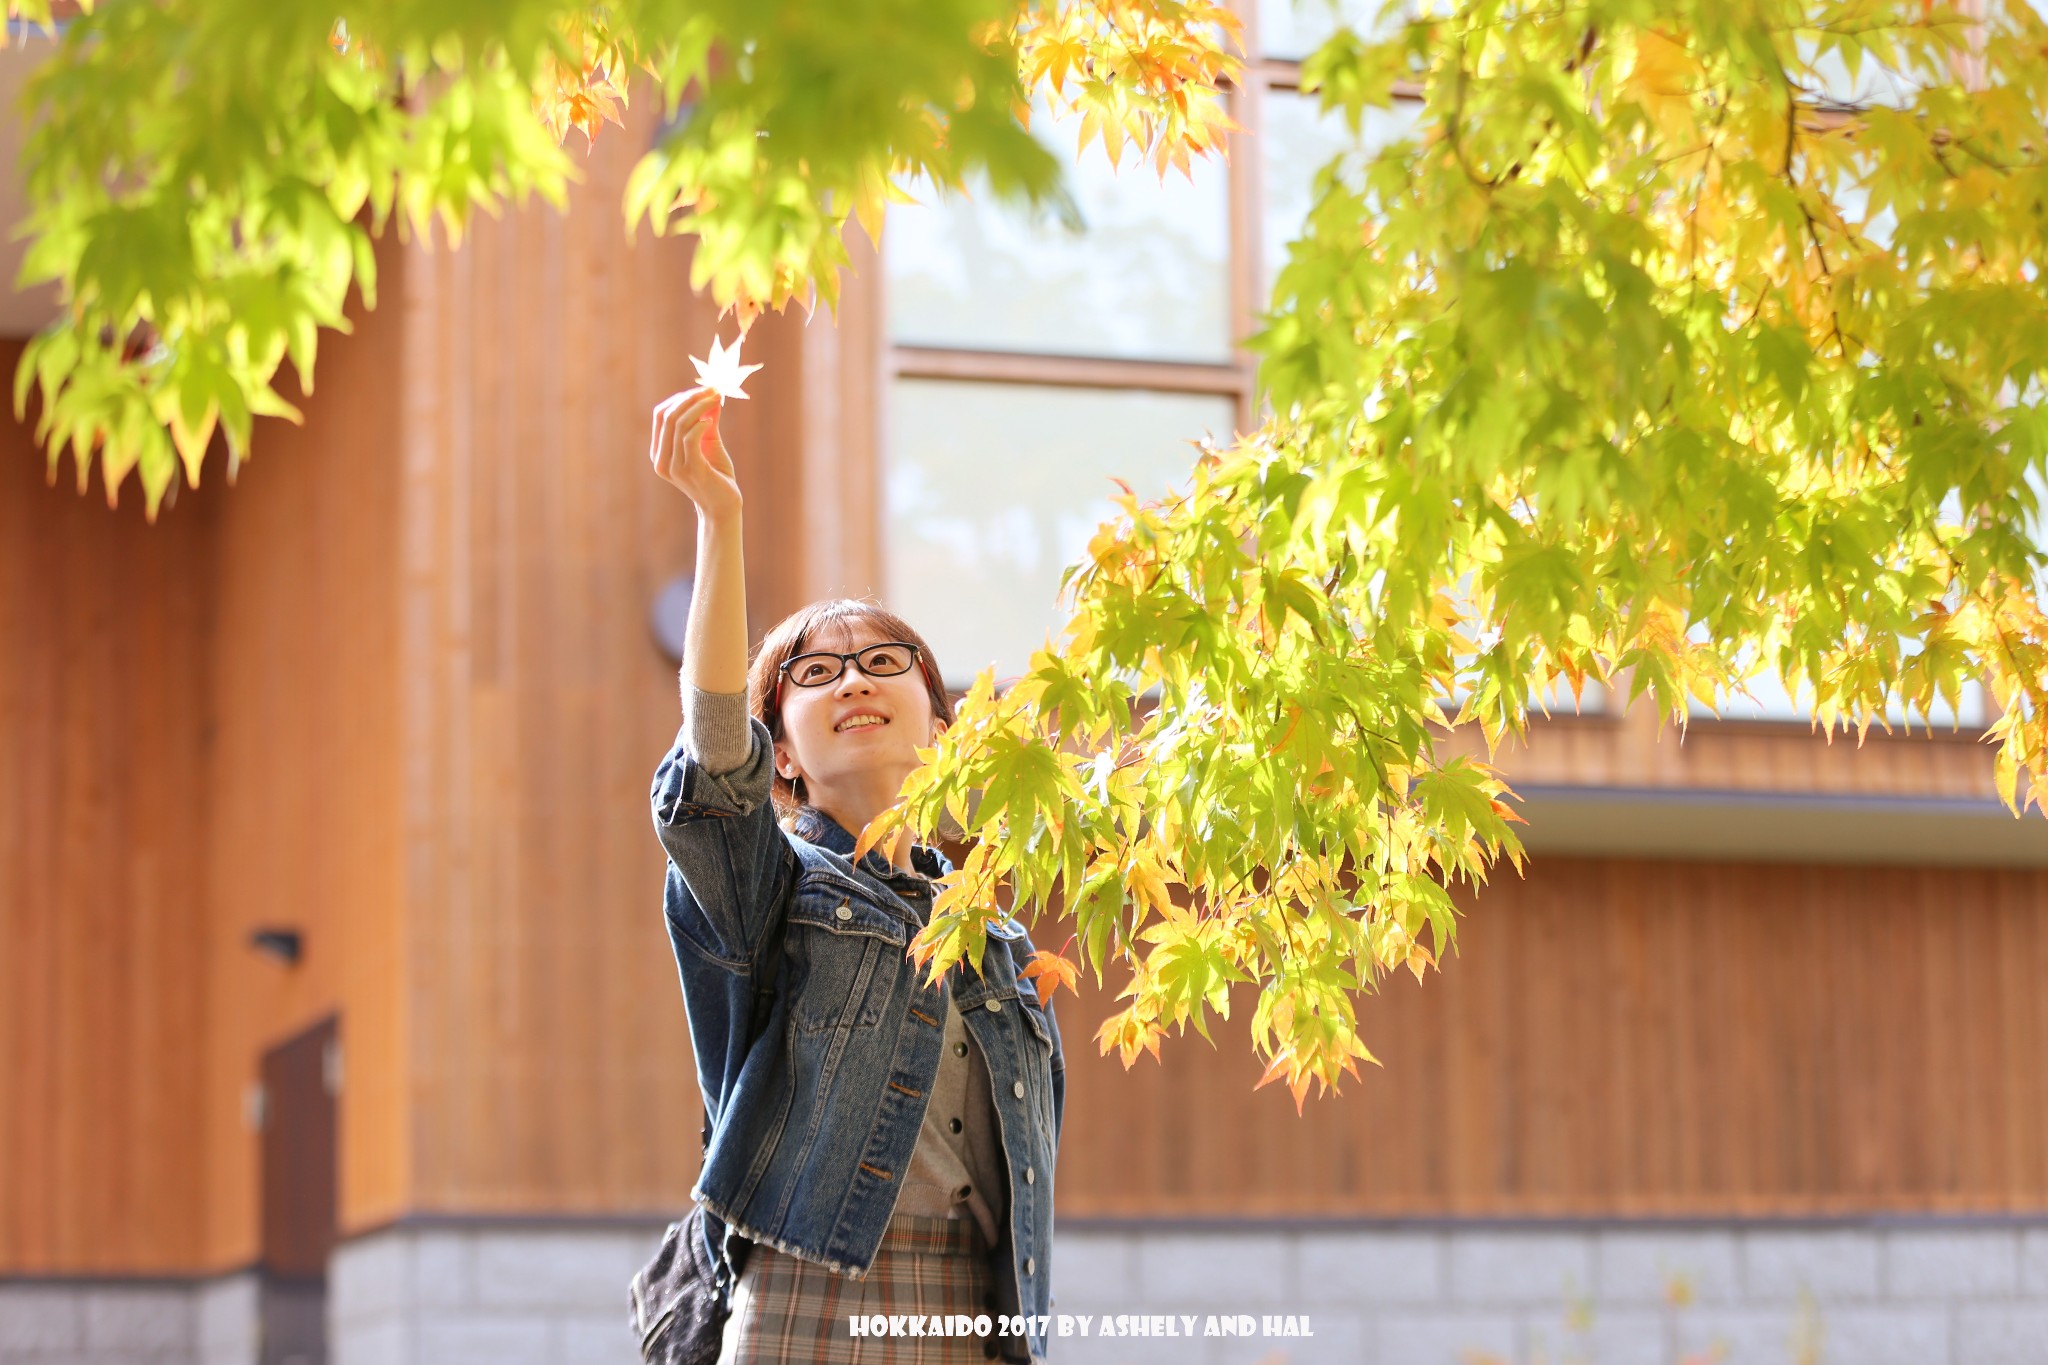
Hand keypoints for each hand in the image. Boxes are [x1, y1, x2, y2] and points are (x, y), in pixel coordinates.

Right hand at [650, 387, 741, 522]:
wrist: (724, 507)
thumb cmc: (717, 476)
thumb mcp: (710, 443)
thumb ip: (707, 420)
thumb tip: (712, 394)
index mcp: (659, 453)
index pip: (661, 415)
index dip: (680, 398)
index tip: (702, 389)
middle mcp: (661, 460)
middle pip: (668, 415)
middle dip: (690, 397)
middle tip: (712, 389)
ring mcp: (674, 467)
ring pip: (679, 424)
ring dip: (699, 406)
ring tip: (716, 399)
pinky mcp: (690, 470)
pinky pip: (689, 438)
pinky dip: (700, 423)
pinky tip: (711, 420)